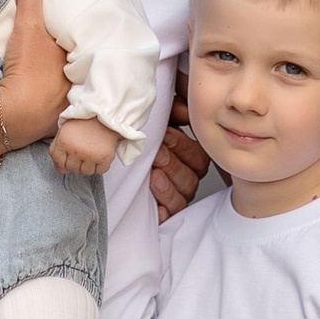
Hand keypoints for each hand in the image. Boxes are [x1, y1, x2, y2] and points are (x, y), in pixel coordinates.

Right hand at [0, 0, 71, 148]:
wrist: (12, 114)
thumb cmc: (28, 69)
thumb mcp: (28, 29)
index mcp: (81, 60)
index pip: (85, 43)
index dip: (80, 35)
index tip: (74, 28)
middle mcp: (80, 83)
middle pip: (81, 65)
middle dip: (78, 58)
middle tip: (66, 49)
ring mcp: (69, 105)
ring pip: (73, 87)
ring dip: (67, 81)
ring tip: (55, 71)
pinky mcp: (55, 122)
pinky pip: (61, 107)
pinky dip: (56, 100)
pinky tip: (47, 96)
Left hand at [50, 112, 122, 176]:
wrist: (105, 111)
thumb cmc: (84, 119)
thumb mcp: (64, 128)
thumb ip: (58, 146)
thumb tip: (59, 164)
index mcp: (63, 142)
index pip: (59, 165)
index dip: (63, 166)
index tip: (67, 164)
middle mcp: (76, 150)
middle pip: (72, 169)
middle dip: (76, 163)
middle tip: (81, 154)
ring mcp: (91, 155)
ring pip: (86, 172)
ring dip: (88, 165)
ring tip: (91, 153)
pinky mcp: (105, 157)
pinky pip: (100, 171)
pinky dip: (100, 166)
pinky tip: (99, 155)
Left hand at [150, 83, 211, 222]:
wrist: (121, 169)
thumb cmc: (145, 143)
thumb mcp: (160, 123)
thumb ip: (173, 112)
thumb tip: (182, 107)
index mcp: (191, 157)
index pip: (198, 155)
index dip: (182, 144)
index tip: (166, 133)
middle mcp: (189, 177)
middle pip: (191, 175)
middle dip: (173, 162)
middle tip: (157, 153)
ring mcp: (179, 195)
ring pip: (183, 193)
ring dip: (168, 182)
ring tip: (153, 172)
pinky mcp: (167, 211)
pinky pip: (171, 211)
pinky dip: (164, 201)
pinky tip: (153, 189)